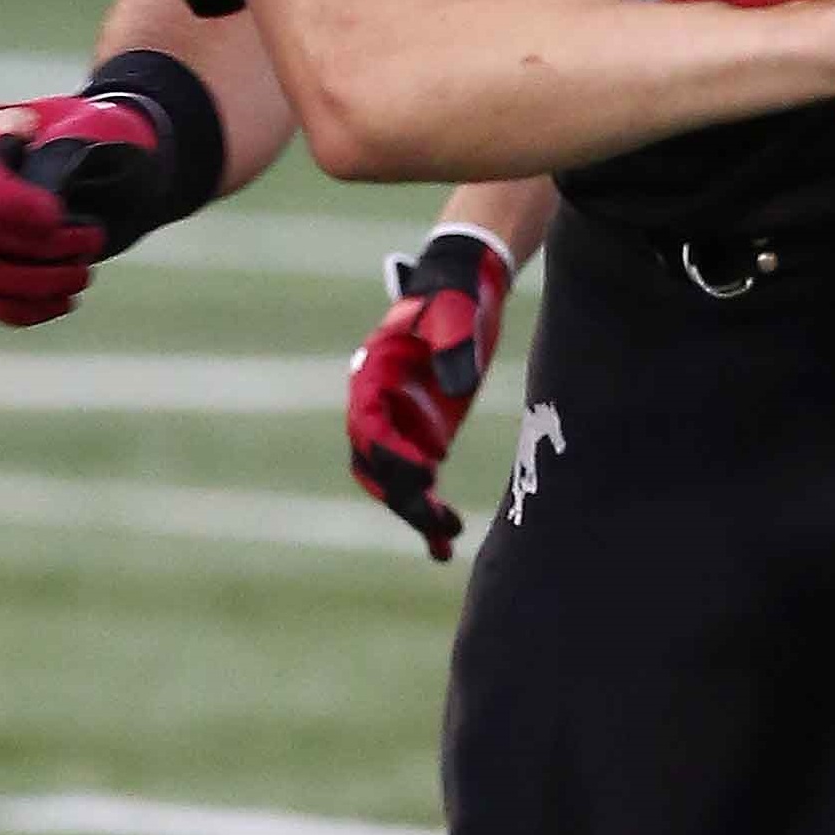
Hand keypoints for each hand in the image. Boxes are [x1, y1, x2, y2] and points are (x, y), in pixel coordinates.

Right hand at [0, 87, 187, 326]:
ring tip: (83, 275)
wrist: (124, 165)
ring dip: (36, 282)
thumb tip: (45, 213)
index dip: (8, 202)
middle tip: (95, 236)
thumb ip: (66, 158)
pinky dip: (24, 310)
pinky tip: (66, 301)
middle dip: (43, 246)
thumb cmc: (109, 138)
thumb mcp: (98, 130)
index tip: (55, 217)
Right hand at [345, 225, 514, 557]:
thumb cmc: (455, 297)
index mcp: (372, 376)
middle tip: (434, 516)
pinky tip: (442, 546)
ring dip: (415, 512)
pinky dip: (427, 514)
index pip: (369, 426)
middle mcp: (378, 408)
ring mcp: (400, 426)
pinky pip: (419, 483)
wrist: (465, 288)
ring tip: (446, 537)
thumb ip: (454, 346)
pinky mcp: (425, 437)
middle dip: (401, 494)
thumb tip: (456, 385)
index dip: (389, 454)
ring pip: (395, 482)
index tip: (422, 474)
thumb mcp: (455, 313)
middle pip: (376, 464)